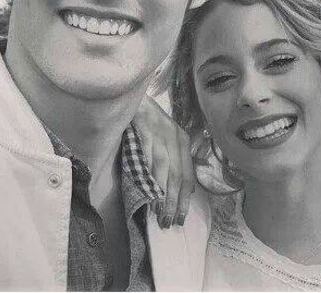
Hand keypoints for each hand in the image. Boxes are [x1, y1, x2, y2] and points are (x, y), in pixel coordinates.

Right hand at [132, 95, 193, 228]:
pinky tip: (147, 191)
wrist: (133, 98)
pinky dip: (148, 176)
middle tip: (168, 222)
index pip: (187, 174)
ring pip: (165, 169)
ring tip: (158, 213)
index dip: (184, 198)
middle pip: (178, 175)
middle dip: (173, 201)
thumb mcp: (166, 137)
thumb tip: (182, 189)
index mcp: (182, 140)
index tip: (180, 217)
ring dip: (162, 193)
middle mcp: (175, 137)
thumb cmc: (148, 121)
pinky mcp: (145, 131)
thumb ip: (173, 159)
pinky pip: (148, 158)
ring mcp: (160, 134)